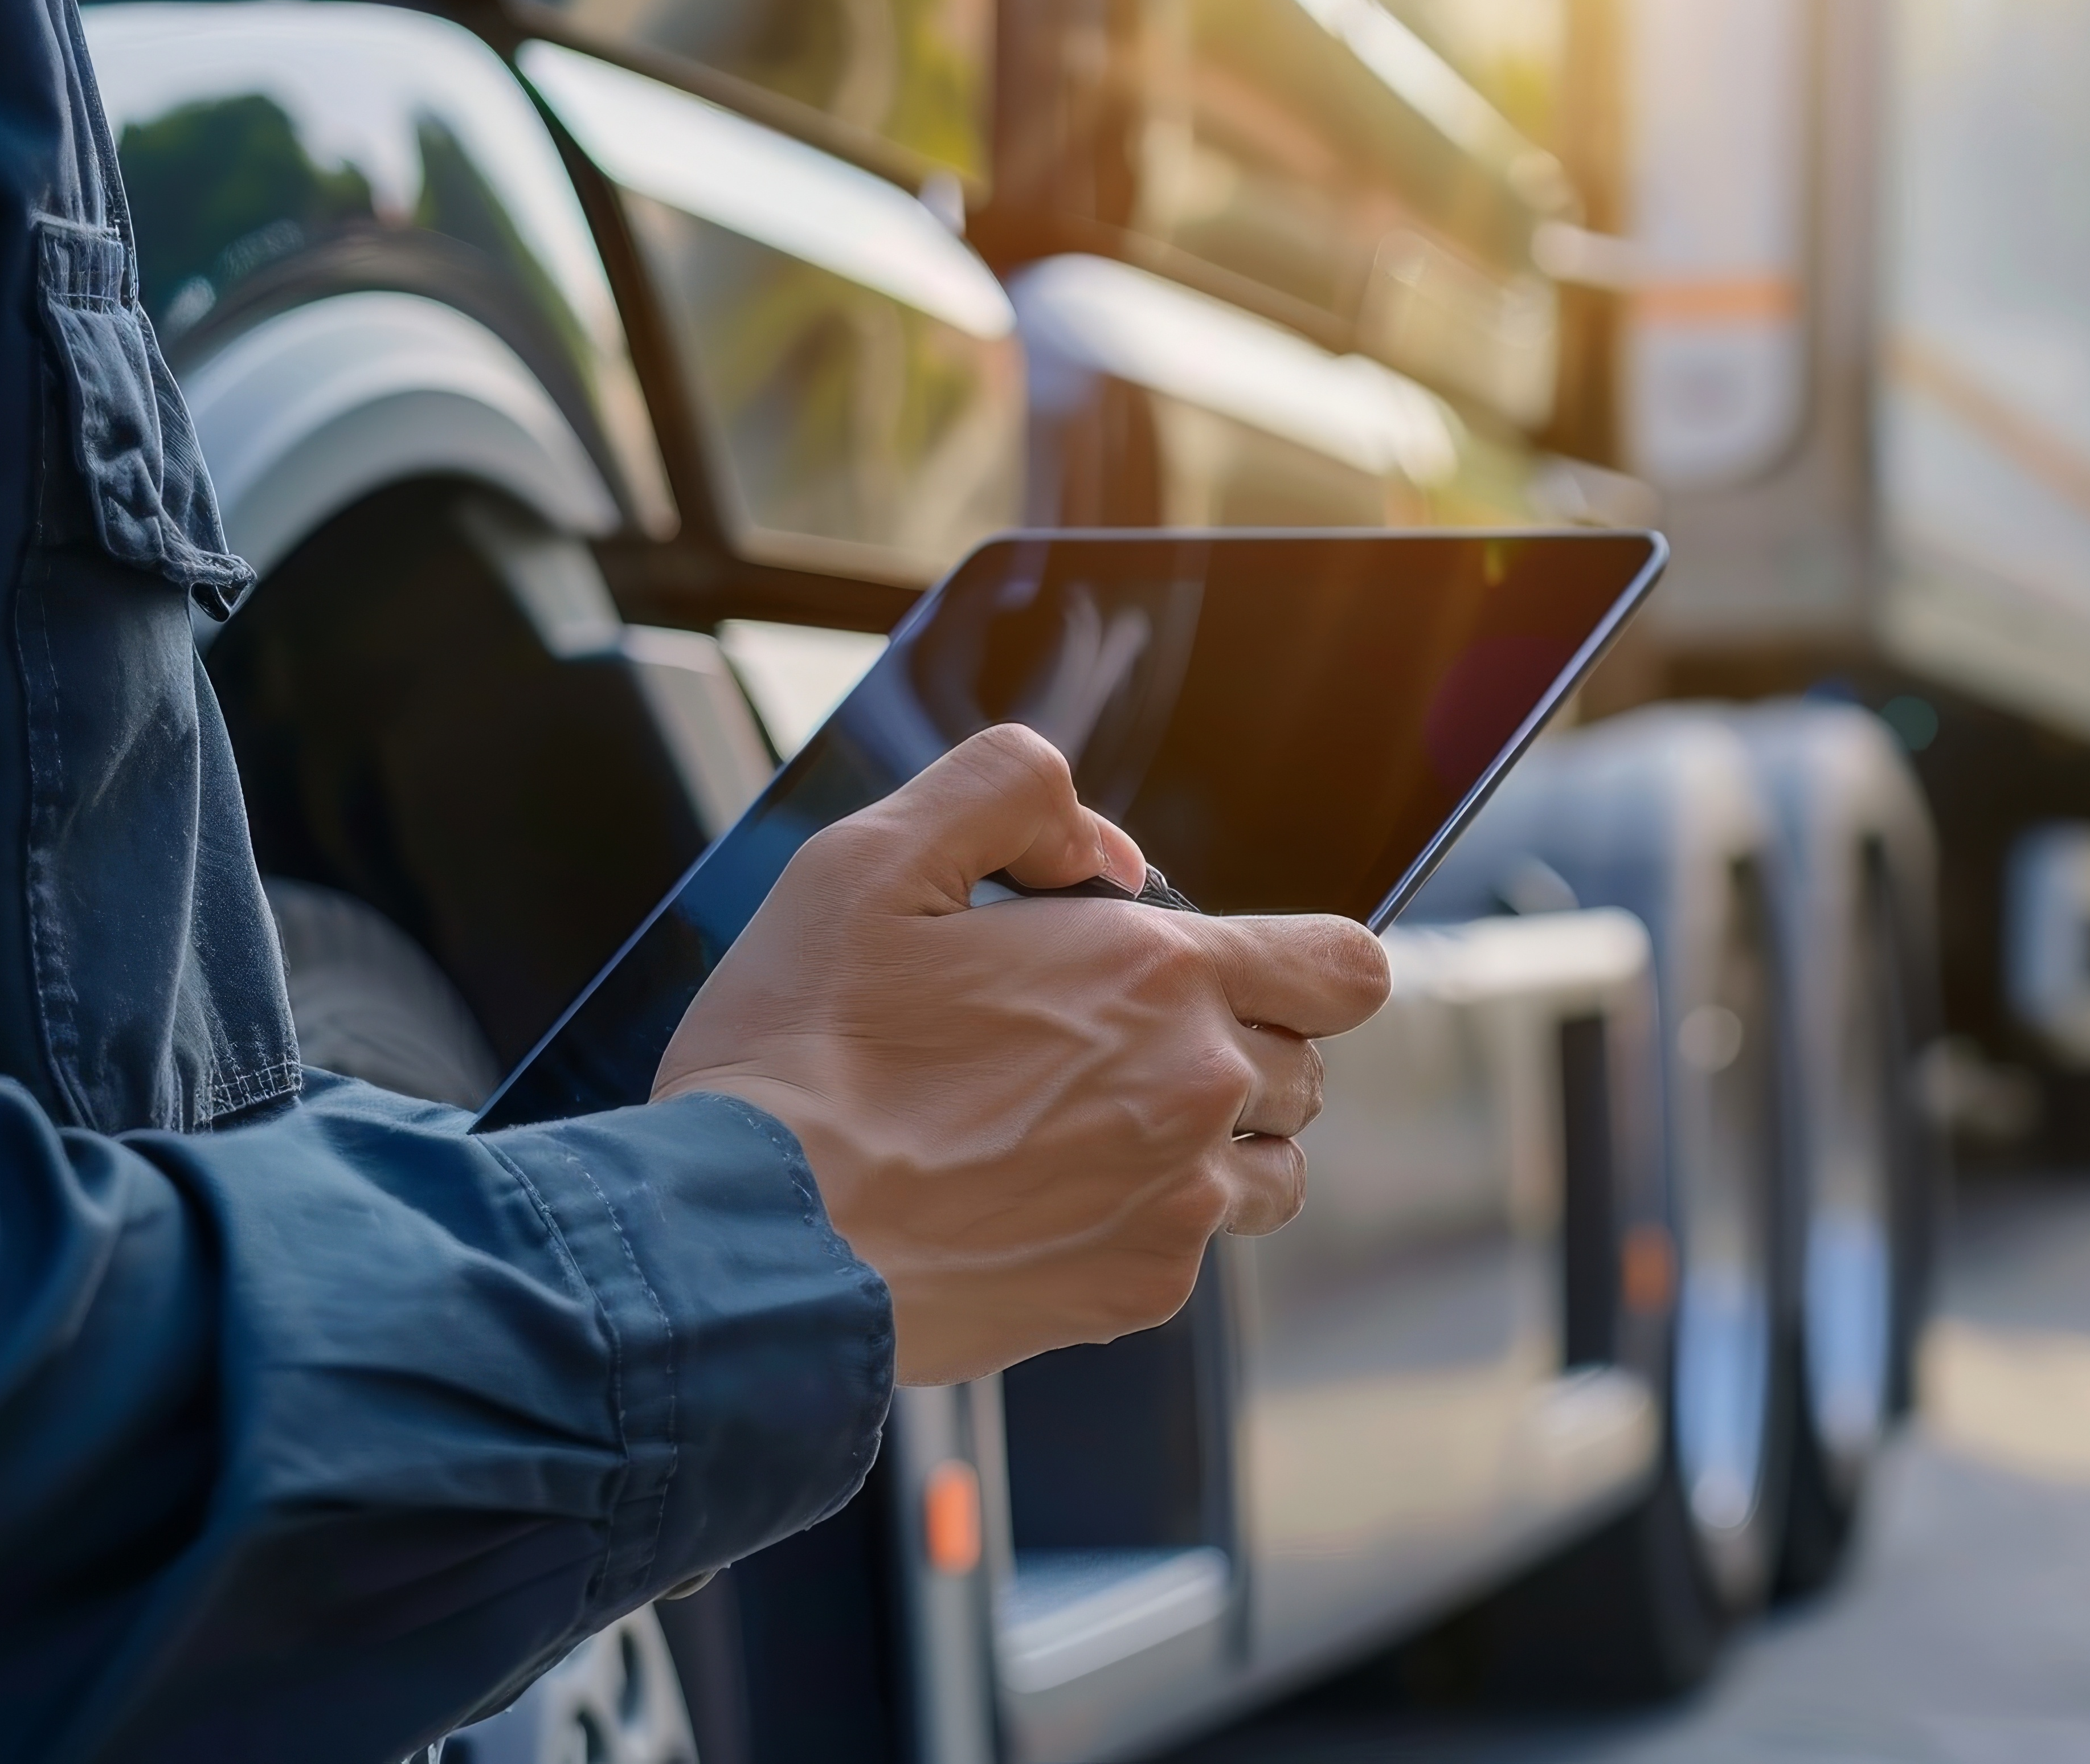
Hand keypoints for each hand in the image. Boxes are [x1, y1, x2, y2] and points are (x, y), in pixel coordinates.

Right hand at [652, 725, 1391, 1383]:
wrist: (746, 1241)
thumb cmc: (798, 1055)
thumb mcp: (873, 857)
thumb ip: (1009, 796)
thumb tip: (1104, 850)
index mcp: (1156, 975)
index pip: (1343, 967)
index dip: (1309, 964)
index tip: (1250, 974)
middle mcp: (1195, 1090)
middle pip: (1304, 1068)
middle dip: (1233, 1046)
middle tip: (1105, 1051)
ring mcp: (1176, 1205)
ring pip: (1269, 1167)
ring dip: (1213, 1143)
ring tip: (1090, 1131)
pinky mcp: (1133, 1293)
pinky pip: (1192, 1250)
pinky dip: (1143, 1224)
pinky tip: (1038, 1201)